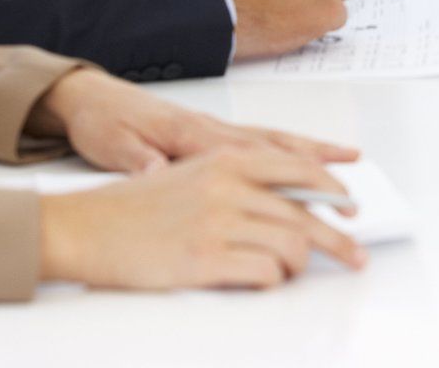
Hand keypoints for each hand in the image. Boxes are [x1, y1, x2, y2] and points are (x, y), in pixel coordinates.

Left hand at [28, 68, 358, 171]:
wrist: (89, 95)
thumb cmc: (102, 122)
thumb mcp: (112, 145)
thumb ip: (142, 161)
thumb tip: (164, 174)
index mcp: (191, 134)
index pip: (250, 159)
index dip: (287, 178)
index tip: (318, 196)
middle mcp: (212, 128)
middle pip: (277, 148)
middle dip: (319, 167)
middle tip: (352, 190)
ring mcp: (216, 127)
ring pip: (276, 140)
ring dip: (315, 152)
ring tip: (350, 161)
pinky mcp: (211, 131)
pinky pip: (262, 138)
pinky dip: (291, 145)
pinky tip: (308, 154)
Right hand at [39, 146, 367, 288]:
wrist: (81, 226)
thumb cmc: (134, 207)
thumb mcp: (193, 173)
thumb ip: (241, 180)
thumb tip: (289, 198)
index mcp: (226, 159)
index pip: (299, 169)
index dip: (333, 191)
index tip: (351, 208)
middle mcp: (227, 185)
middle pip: (305, 211)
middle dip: (338, 238)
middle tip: (356, 255)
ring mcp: (216, 221)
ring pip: (291, 244)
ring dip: (300, 265)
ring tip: (294, 274)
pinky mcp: (202, 259)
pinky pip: (263, 271)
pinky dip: (273, 279)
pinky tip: (265, 281)